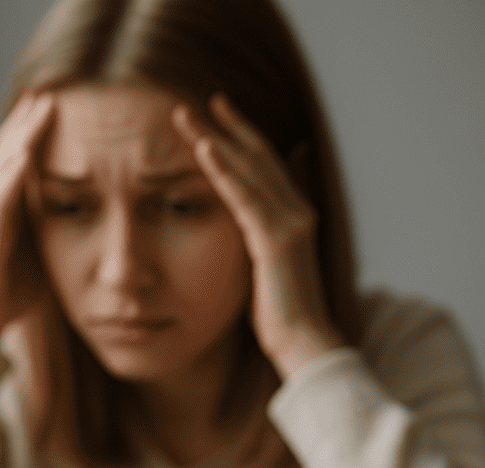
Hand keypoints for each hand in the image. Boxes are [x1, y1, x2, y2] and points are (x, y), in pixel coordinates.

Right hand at [0, 93, 54, 342]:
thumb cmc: (13, 294)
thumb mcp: (44, 255)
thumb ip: (58, 232)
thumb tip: (93, 221)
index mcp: (10, 208)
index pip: (21, 157)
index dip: (35, 130)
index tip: (57, 102)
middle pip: (9, 150)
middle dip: (29, 120)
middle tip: (50, 89)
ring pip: (3, 165)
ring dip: (23, 134)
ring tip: (41, 107)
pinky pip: (1, 198)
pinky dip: (13, 174)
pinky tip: (27, 154)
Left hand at [172, 94, 344, 377]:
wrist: (303, 343)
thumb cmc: (278, 313)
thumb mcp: (259, 266)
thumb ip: (251, 237)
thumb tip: (235, 224)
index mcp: (290, 215)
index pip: (263, 165)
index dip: (240, 137)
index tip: (213, 115)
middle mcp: (295, 211)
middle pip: (256, 157)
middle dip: (224, 127)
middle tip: (192, 104)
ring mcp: (289, 223)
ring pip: (248, 169)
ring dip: (214, 139)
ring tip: (185, 117)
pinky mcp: (277, 240)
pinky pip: (245, 198)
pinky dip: (224, 171)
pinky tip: (204, 149)